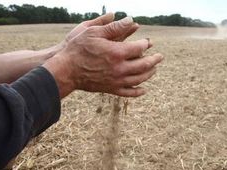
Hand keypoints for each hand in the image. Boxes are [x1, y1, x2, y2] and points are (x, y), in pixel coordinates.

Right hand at [43, 17, 163, 97]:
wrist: (66, 71)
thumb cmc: (78, 49)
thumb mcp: (94, 32)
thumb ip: (114, 27)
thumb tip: (131, 20)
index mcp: (117, 52)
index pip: (140, 48)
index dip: (146, 44)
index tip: (147, 41)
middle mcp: (120, 68)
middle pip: (144, 65)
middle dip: (154, 60)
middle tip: (160, 57)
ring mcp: (116, 81)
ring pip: (139, 79)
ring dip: (149, 74)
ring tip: (154, 69)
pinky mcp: (111, 89)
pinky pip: (128, 92)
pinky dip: (138, 92)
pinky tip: (143, 89)